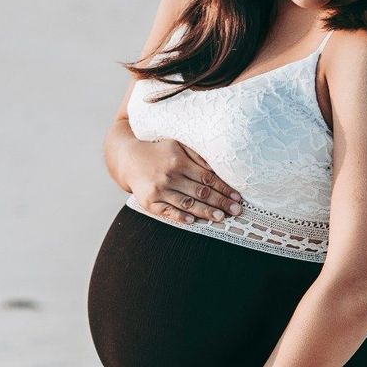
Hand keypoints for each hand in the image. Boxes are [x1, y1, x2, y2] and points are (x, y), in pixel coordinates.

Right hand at [123, 138, 243, 223]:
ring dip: (205, 212)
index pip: (207, 178)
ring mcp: (159, 190)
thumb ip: (197, 155)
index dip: (224, 188)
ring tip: (221, 218)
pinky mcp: (149, 202)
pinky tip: (193, 221)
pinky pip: (167, 212)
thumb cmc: (160, 152)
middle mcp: (169, 176)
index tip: (237, 197)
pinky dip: (180, 217)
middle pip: (200, 192)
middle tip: (236, 211)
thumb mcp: (178, 145)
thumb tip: (218, 167)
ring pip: (186, 203)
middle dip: (220, 202)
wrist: (129, 158)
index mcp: (179, 161)